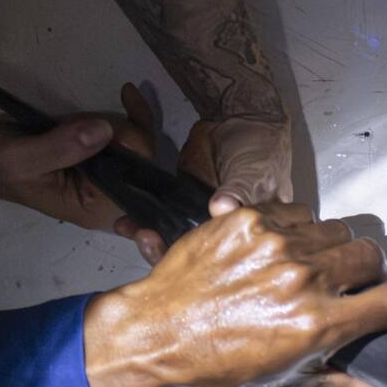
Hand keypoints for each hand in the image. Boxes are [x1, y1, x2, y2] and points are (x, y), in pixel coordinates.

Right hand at [0, 84, 153, 246]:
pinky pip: (125, 136)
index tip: (125, 121)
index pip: (137, 185)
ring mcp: (100, 175)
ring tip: (78, 116)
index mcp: (92, 210)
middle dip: (126, 131)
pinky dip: (126, 114)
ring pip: (137, 146)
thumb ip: (62, 148)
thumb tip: (105, 131)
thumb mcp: (20, 158)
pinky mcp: (92, 154)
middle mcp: (104, 196)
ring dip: (121, 120)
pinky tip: (124, 93)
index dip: (139, 154)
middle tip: (89, 115)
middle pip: (144, 163)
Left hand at [83, 203, 386, 386]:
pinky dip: (294, 228)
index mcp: (319, 324)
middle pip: (371, 256)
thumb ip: (348, 381)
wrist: (157, 333)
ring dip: (330, 248)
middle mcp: (302, 278)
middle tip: (342, 287)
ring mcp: (275, 242)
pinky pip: (297, 211)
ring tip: (303, 269)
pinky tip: (275, 251)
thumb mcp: (289, 380)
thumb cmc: (217, 362)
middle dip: (366, 273)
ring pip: (336, 230)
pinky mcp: (249, 218)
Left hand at [116, 89, 291, 264]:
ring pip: (173, 242)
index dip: (201, 269)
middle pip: (194, 260)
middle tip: (148, 241)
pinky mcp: (180, 203)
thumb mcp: (257, 172)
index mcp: (249, 237)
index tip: (179, 262)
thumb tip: (222, 207)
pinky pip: (160, 219)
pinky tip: (126, 223)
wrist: (240, 118)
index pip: (225, 263)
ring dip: (151, 240)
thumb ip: (241, 190)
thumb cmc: (261, 149)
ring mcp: (199, 219)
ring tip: (133, 230)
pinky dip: (142, 222)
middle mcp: (223, 235)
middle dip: (167, 255)